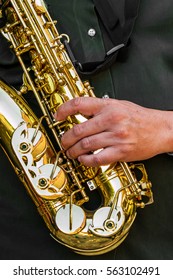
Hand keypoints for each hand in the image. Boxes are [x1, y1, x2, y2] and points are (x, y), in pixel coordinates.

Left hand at [54, 97, 172, 166]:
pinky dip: (86, 161)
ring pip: (85, 145)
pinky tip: (83, 159)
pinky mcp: (121, 152)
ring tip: (71, 152)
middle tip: (63, 142)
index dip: (63, 110)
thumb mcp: (120, 105)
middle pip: (78, 130)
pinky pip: (97, 159)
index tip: (57, 117)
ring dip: (73, 151)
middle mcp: (112, 120)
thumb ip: (100, 108)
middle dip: (65, 138)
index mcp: (109, 106)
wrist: (161, 129)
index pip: (79, 104)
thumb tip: (81, 113)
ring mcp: (116, 137)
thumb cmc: (141, 117)